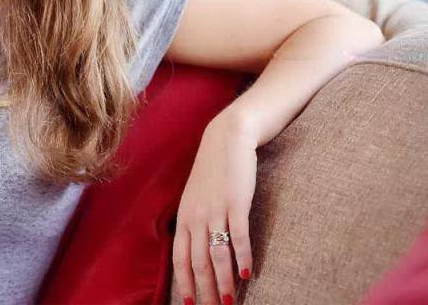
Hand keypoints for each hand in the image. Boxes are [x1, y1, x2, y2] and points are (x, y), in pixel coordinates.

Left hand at [172, 111, 257, 304]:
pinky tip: (247, 273)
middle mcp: (197, 217)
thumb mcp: (195, 197)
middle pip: (198, 263)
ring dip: (224, 282)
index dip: (184, 283)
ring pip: (218, 255)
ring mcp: (216, 210)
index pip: (180, 258)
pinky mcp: (236, 203)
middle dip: (204, 291)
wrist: (227, 138)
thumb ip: (194, 221)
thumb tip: (196, 249)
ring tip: (229, 301)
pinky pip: (239, 236)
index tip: (188, 304)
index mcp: (185, 217)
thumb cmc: (213, 170)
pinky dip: (242, 257)